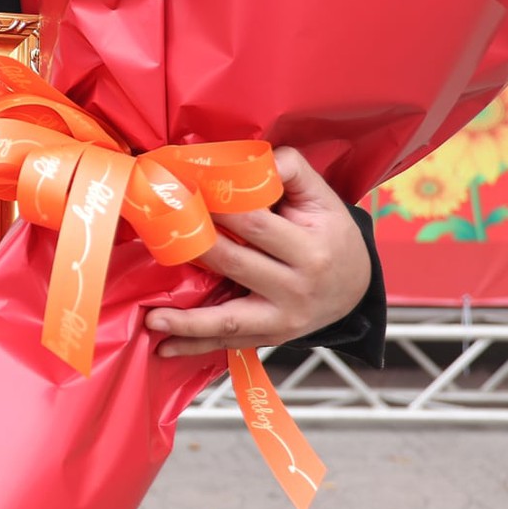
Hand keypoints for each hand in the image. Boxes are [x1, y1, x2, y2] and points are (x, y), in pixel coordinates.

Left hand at [144, 147, 369, 356]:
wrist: (356, 287)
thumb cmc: (331, 233)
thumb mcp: (323, 197)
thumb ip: (288, 169)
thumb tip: (245, 159)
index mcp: (309, 249)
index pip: (254, 224)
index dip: (215, 206)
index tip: (181, 191)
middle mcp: (296, 288)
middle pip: (234, 264)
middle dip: (191, 248)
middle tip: (153, 232)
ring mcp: (282, 319)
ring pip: (229, 319)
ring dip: (187, 322)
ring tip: (151, 318)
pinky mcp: (270, 337)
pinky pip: (230, 343)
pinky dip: (196, 347)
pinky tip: (165, 349)